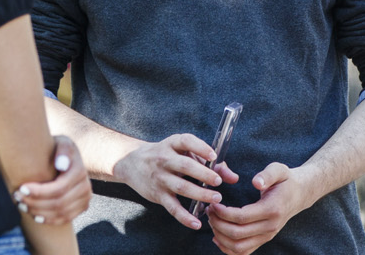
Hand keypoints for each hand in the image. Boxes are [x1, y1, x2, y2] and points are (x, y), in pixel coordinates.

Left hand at [14, 135, 90, 224]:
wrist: (67, 157)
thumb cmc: (58, 148)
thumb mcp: (62, 142)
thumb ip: (62, 150)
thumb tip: (61, 165)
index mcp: (80, 171)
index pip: (58, 188)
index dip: (39, 192)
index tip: (21, 188)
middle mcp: (85, 188)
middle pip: (58, 203)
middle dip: (35, 203)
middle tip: (17, 197)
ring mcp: (85, 200)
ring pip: (60, 214)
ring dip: (39, 212)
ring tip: (22, 205)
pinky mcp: (81, 208)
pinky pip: (65, 219)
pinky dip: (49, 220)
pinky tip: (35, 216)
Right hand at [111, 134, 235, 229]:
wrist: (131, 162)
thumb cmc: (166, 156)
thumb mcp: (183, 152)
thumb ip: (209, 163)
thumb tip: (233, 177)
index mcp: (172, 144)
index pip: (186, 141)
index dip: (200, 148)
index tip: (213, 155)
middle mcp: (164, 159)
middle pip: (185, 166)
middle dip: (203, 174)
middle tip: (218, 182)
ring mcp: (160, 178)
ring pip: (181, 187)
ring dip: (199, 194)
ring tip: (216, 199)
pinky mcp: (157, 195)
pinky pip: (172, 207)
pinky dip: (184, 217)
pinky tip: (197, 223)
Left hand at [208, 162, 319, 254]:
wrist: (299, 194)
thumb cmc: (285, 181)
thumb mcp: (279, 170)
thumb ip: (267, 175)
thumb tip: (256, 182)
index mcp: (272, 210)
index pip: (242, 217)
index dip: (223, 212)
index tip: (213, 203)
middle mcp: (270, 227)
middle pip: (237, 234)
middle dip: (217, 223)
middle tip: (209, 210)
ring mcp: (267, 236)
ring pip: (238, 247)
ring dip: (220, 236)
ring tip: (212, 220)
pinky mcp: (263, 240)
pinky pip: (243, 252)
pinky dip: (227, 248)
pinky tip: (217, 236)